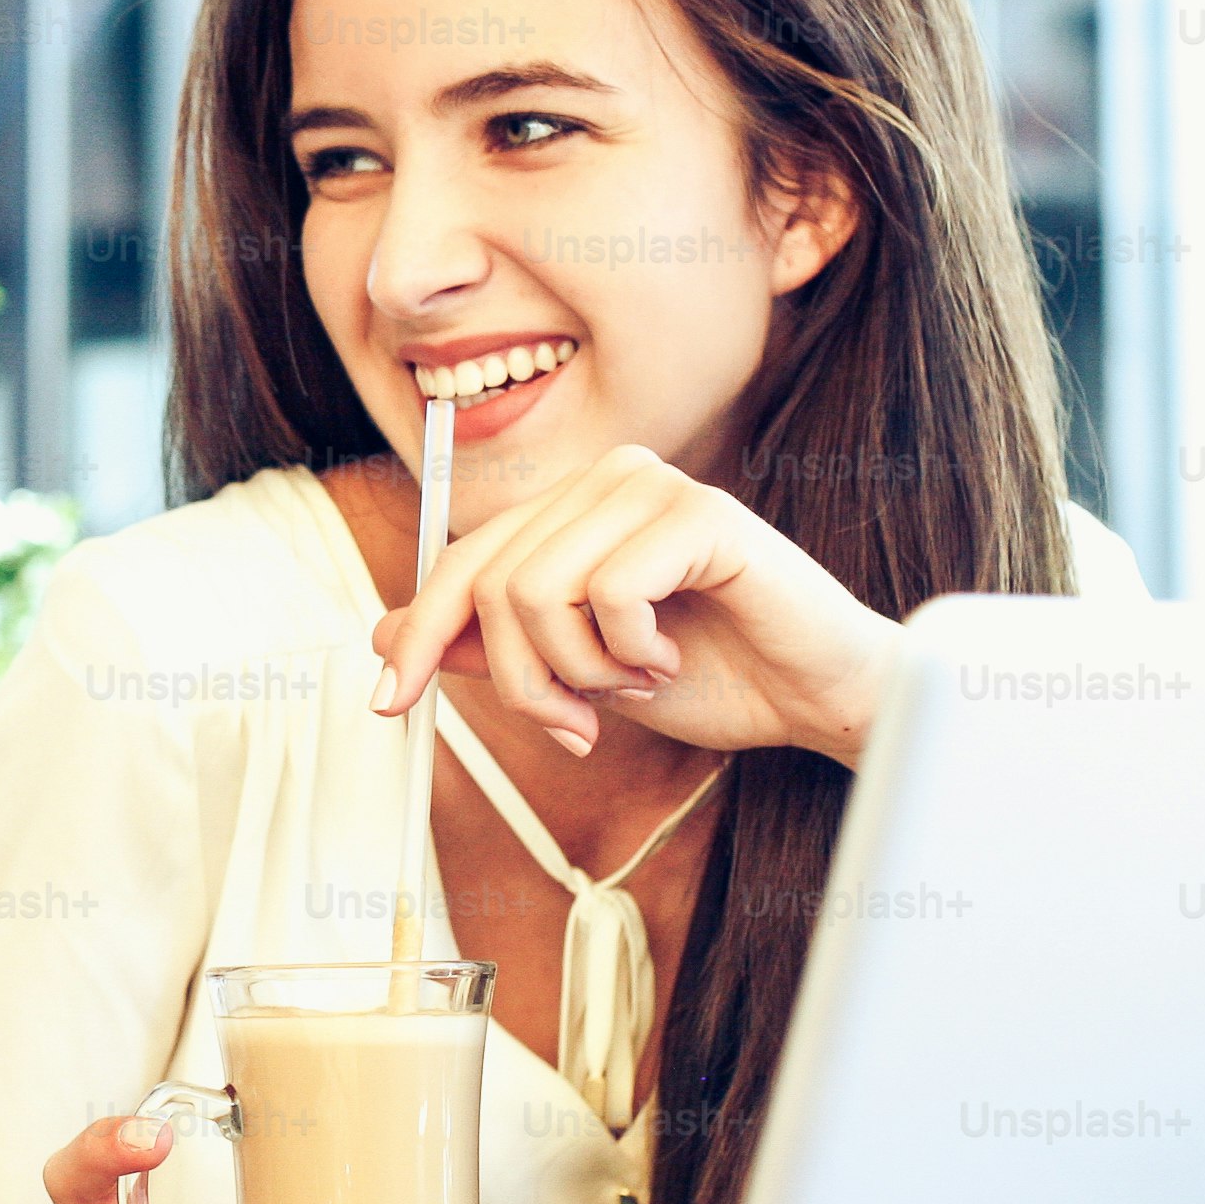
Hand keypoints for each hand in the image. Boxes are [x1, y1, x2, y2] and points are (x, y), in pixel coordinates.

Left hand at [371, 444, 900, 766]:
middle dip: (520, 680)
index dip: (418, 633)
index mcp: (573, 508)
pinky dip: (631, 652)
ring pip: (536, 591)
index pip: (461, 561)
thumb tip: (386, 636)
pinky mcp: (700, 513)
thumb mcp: (579, 673)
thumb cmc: (714, 675)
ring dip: (580, 672)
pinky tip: (674, 654)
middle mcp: (605, 480)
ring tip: (636, 682)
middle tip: (575, 724)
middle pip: (491, 584)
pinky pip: (607, 593)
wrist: (818, 697)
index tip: (388, 702)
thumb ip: (494, 645)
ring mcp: (652, 487)